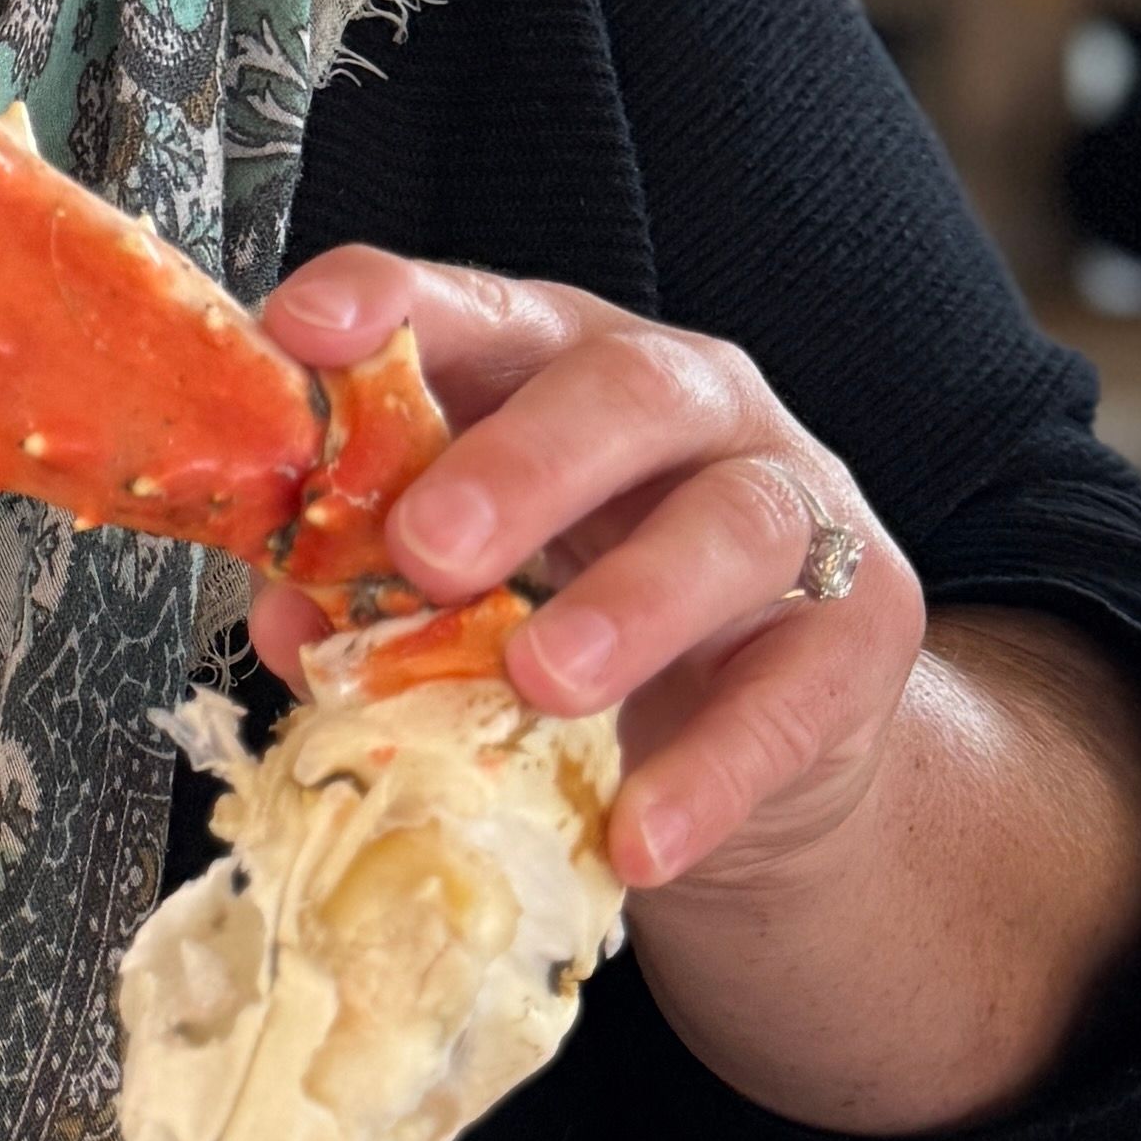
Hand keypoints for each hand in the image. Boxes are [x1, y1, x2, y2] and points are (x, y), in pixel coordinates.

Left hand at [247, 251, 923, 898]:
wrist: (760, 744)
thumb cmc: (583, 618)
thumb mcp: (473, 592)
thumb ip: (372, 589)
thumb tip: (283, 620)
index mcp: (566, 369)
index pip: (485, 311)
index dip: (397, 306)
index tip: (303, 329)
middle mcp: (691, 409)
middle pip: (624, 391)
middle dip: (521, 463)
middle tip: (427, 548)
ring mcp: (793, 510)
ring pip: (732, 523)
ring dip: (627, 603)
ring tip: (539, 680)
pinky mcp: (857, 633)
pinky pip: (789, 696)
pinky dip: (707, 773)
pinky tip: (638, 835)